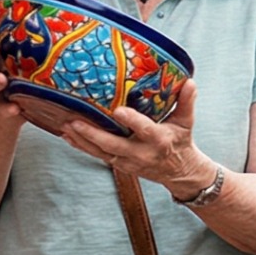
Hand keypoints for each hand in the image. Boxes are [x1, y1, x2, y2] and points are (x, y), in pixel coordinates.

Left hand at [57, 81, 211, 192]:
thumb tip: (190, 82)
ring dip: (82, 141)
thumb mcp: (186, 122)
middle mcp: (141, 153)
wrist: (179, 172)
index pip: (145, 129)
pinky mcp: (119, 165)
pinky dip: (82, 147)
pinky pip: (98, 156)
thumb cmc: (180, 142)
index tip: (118, 110)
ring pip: (101, 152)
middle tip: (74, 122)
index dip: (132, 121)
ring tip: (65, 128)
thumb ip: (186, 102)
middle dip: (93, 134)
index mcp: (159, 140)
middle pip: (114, 145)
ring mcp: (128, 161)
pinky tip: (68, 137)